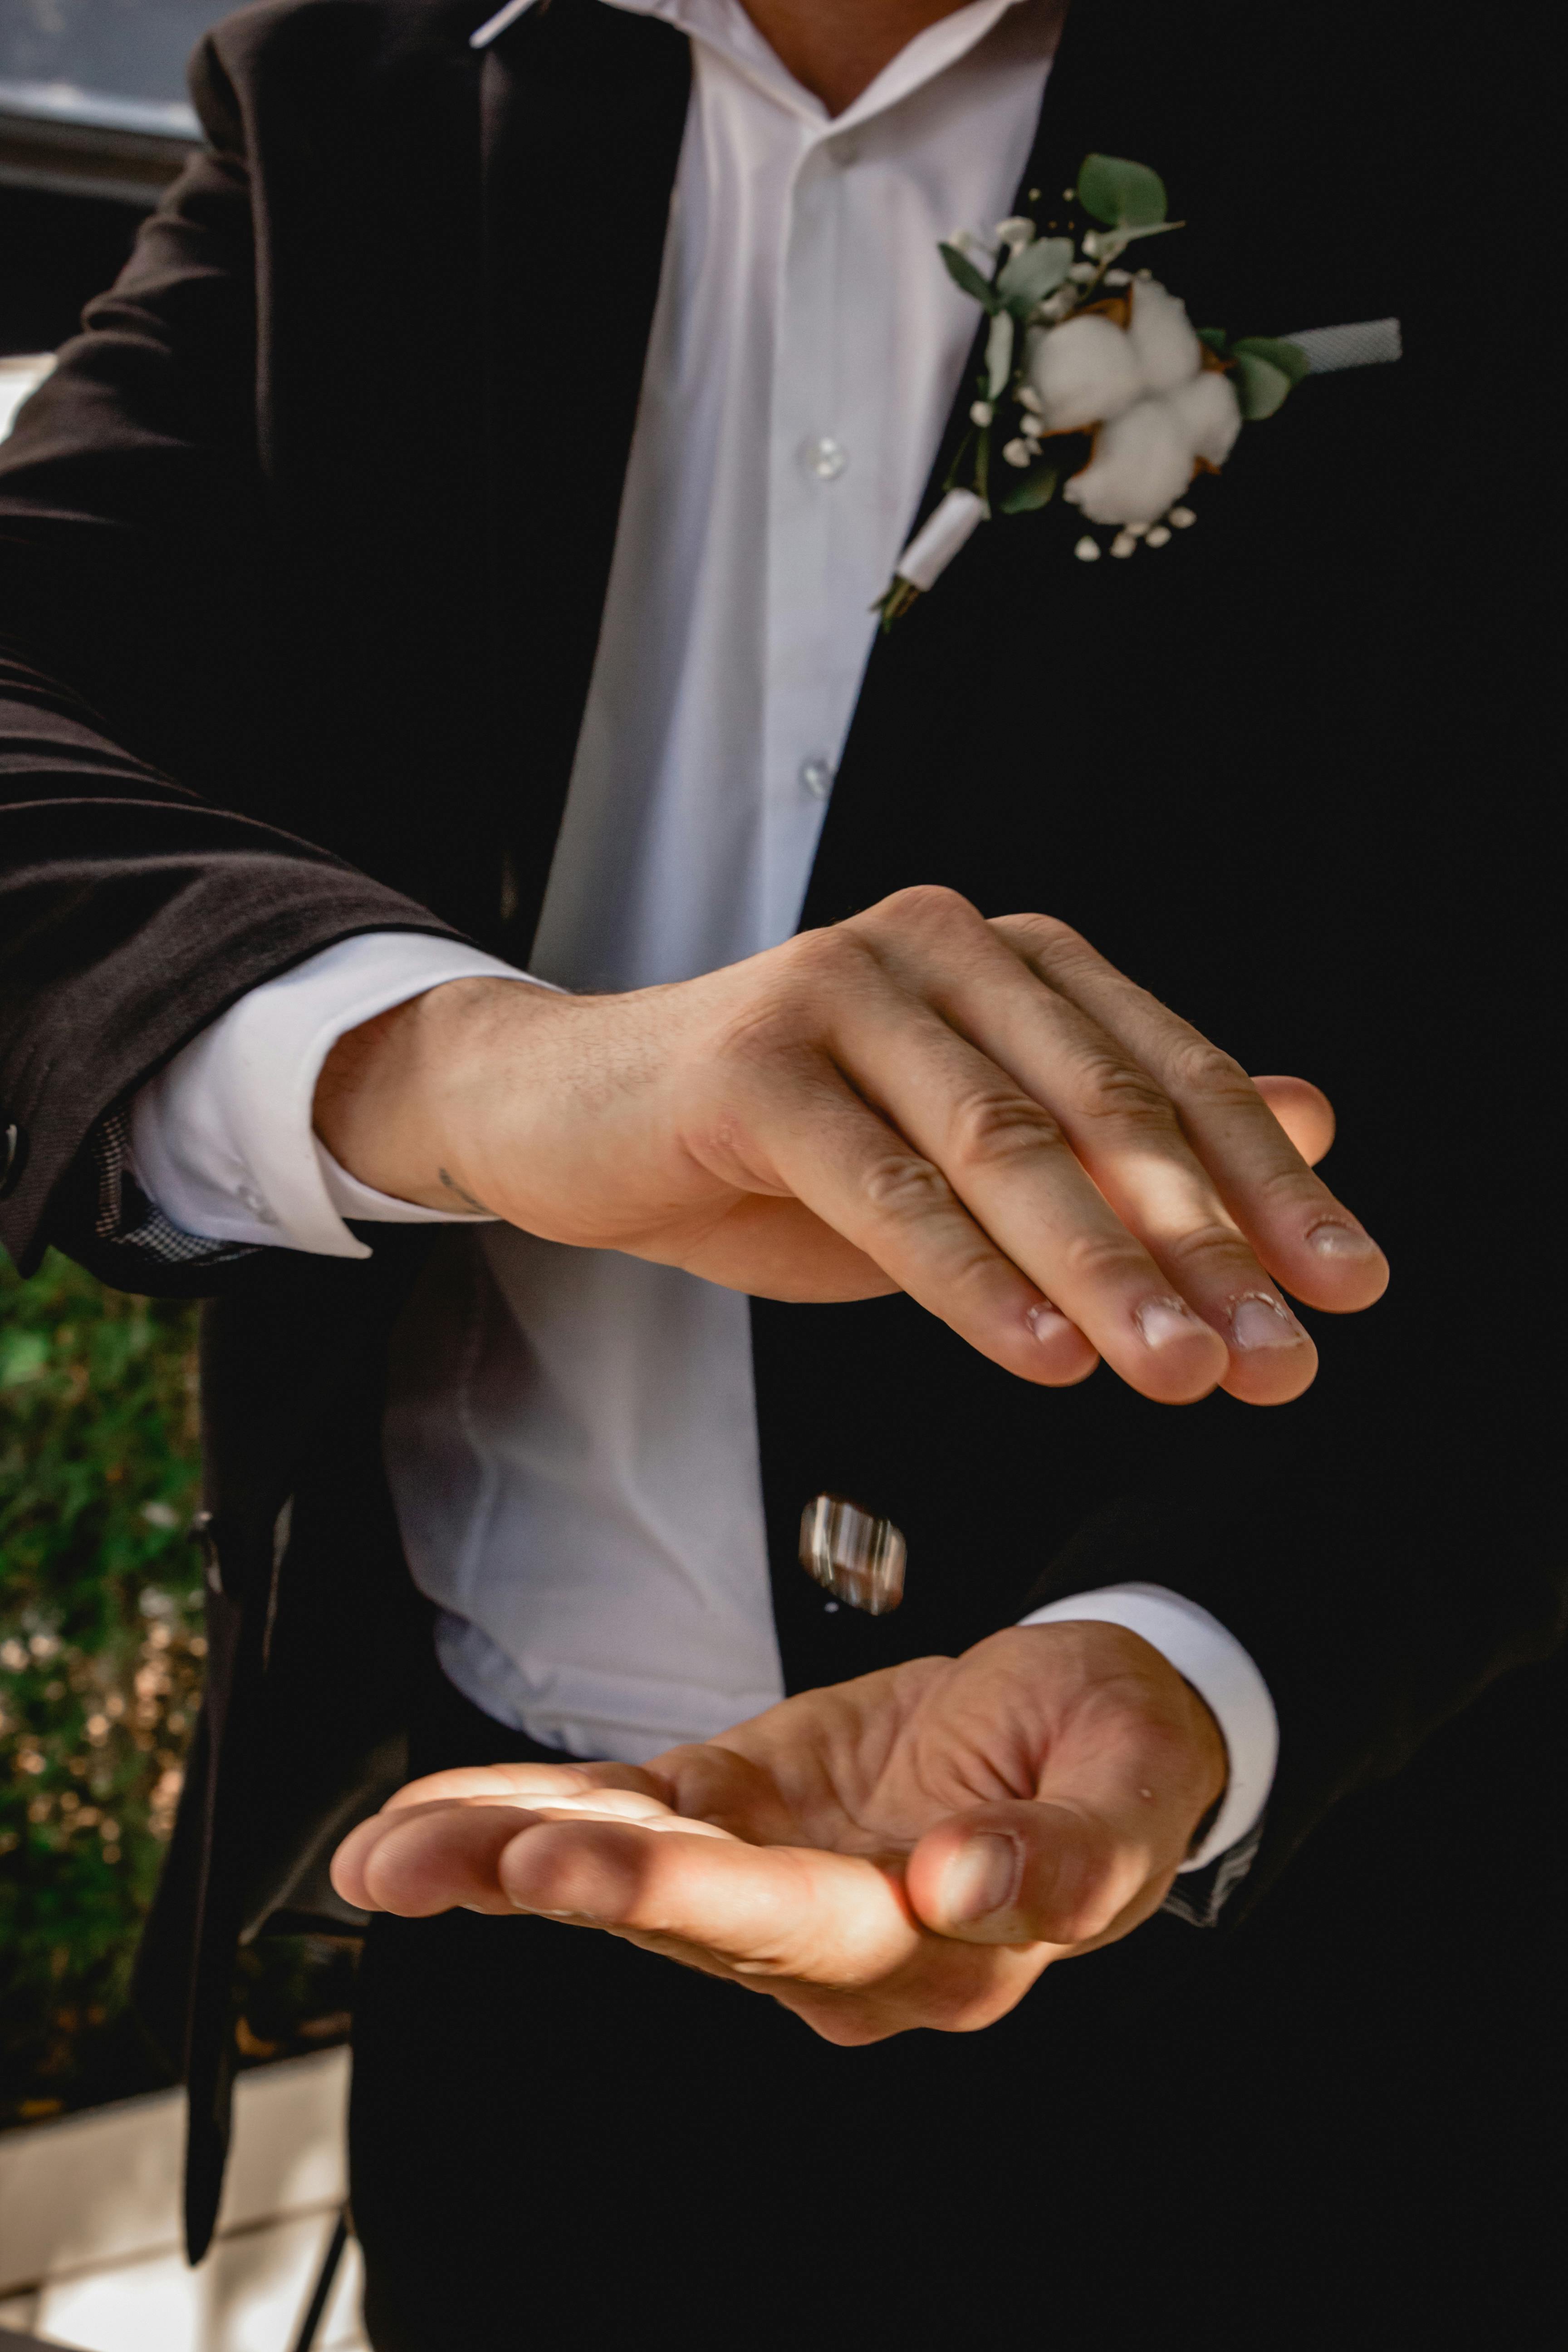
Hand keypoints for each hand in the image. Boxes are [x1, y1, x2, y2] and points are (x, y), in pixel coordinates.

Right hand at [315, 888, 1384, 1404]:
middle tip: (1281, 1358)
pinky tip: (1044, 1354)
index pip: (1169, 1074)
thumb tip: (1313, 1122)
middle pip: (1103, 1106)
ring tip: (1182, 1371)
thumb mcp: (967, 1151)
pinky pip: (883, 1184)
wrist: (571, 1111)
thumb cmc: (780, 1144)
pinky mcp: (751, 1062)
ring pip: (1001, 1142)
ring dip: (1103, 1269)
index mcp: (1010, 962)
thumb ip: (1121, 1135)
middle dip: (1204, 1243)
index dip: (1267, 1185)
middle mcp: (939, 947)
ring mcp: (839, 990)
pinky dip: (969, 1277)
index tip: (1346, 1288)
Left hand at [331, 1624, 1226, 2043]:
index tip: (584, 1866)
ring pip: (627, 1873)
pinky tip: (429, 1816)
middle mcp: (832, 1937)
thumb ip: (1065, 1854)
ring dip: (499, 1858)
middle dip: (547, 1883)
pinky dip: (525, 1812)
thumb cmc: (1118, 1750)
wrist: (1083, 1719)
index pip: (794, 1926)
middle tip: (422, 1868)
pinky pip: (623, 1815)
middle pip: (678, 1913)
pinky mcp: (740, 1809)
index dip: (686, 1896)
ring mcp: (773, 1877)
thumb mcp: (1128, 1788)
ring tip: (384, 1853)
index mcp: (932, 1946)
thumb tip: (965, 1889)